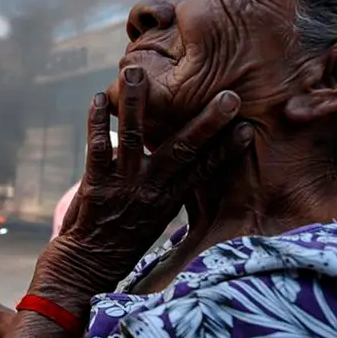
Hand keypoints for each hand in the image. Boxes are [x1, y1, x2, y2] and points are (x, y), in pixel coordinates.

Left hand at [34, 65, 253, 297]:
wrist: (87, 264)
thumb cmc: (122, 238)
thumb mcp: (156, 217)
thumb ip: (170, 189)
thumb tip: (188, 165)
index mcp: (170, 199)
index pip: (204, 171)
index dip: (227, 151)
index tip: (248, 130)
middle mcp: (151, 190)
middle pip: (183, 151)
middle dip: (206, 123)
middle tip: (228, 96)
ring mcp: (124, 186)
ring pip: (134, 138)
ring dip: (136, 103)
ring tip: (135, 73)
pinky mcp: (95, 184)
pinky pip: (97, 147)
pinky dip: (97, 122)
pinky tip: (99, 99)